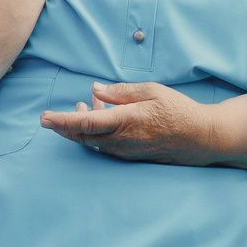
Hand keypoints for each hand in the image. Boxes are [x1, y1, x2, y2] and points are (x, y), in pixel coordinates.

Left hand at [39, 81, 219, 163]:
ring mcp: (126, 151)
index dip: (62, 121)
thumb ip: (119, 92)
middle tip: (49, 117)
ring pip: (93, 141)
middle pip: (82, 136)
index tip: (44, 119)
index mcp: (125, 121)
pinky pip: (106, 145)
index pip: (85, 123)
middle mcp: (122, 141)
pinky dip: (97, 131)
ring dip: (82, 125)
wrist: (202, 138)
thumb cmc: (178, 110)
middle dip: (64, 126)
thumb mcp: (151, 92)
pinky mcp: (131, 156)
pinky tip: (102, 115)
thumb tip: (95, 90)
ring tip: (83, 104)